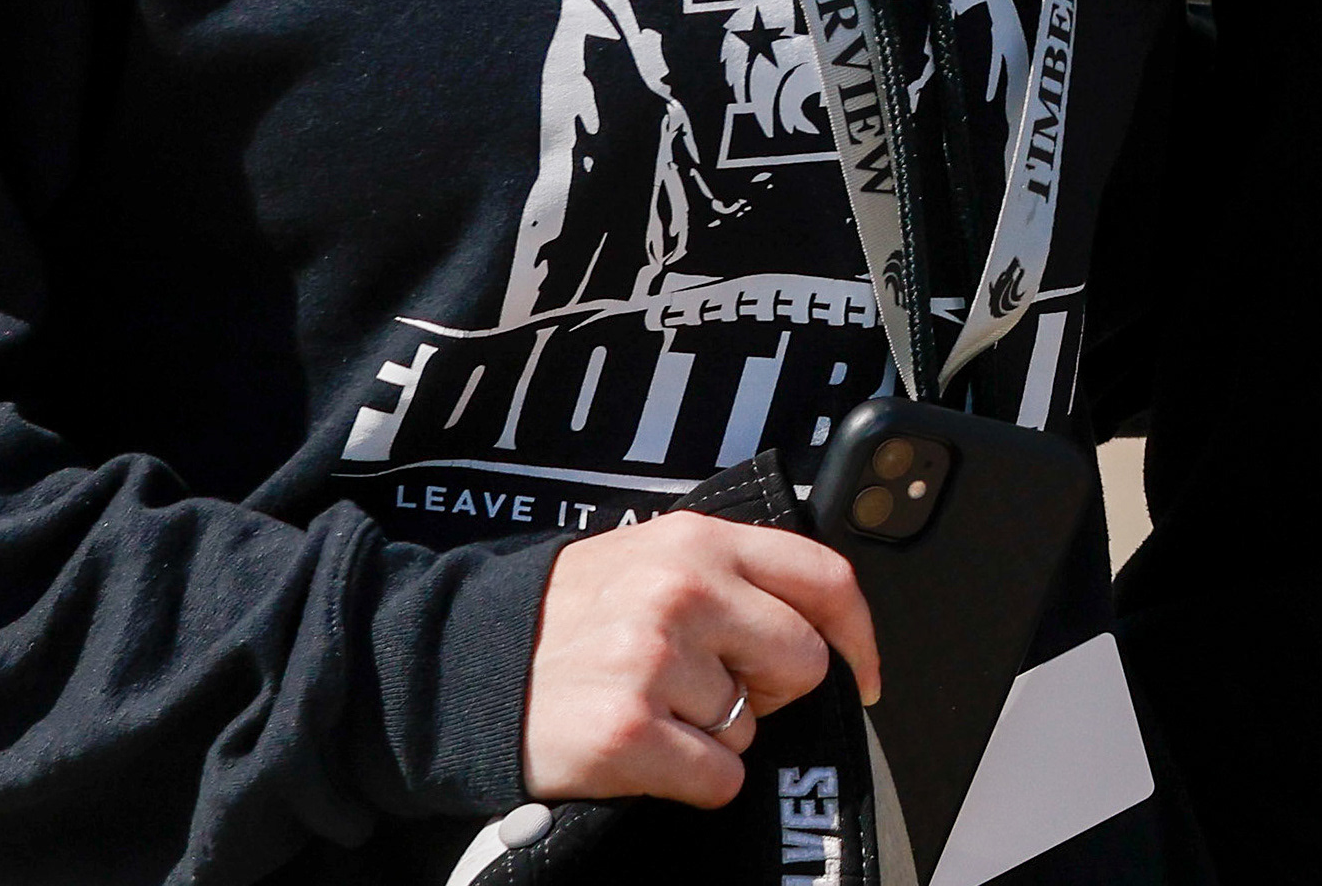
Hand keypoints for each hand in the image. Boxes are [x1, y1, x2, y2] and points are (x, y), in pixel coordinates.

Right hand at [521, 513, 880, 810]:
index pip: (825, 579)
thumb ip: (732, 573)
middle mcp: (683, 592)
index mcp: (699, 541)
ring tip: (654, 710)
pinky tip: (647, 753)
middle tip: (714, 693)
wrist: (459, 668)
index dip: (857, 635)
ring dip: (716, 735)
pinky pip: (718, 778)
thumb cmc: (568, 619)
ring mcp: (653, 662)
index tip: (863, 672)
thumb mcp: (652, 556)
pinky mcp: (625, 735)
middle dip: (771, 691)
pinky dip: (693, 781)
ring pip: (754, 727)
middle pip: (802, 662)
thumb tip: (819, 620)